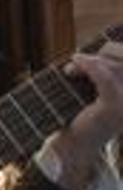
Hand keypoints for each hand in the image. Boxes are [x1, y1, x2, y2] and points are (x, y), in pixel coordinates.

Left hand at [49, 41, 122, 189]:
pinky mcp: (113, 106)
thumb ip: (106, 71)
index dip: (117, 50)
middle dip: (104, 53)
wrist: (76, 143)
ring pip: (114, 66)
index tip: (99, 50)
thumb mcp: (101, 89)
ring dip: (90, 62)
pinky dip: (88, 65)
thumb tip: (99, 46)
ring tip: (71, 71)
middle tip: (80, 61)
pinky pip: (103, 77)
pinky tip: (75, 63)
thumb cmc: (87, 114)